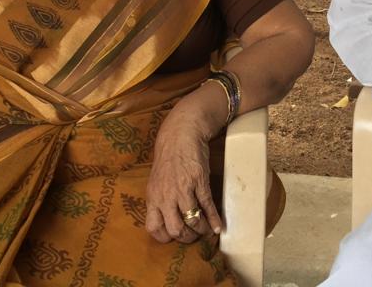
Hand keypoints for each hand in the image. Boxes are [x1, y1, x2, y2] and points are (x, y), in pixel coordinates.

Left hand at [145, 110, 222, 244]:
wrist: (181, 134)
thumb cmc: (169, 157)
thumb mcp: (157, 180)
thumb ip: (160, 198)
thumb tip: (168, 217)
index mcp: (153, 196)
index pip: (153, 228)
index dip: (166, 237)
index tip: (175, 236)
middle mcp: (166, 196)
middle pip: (175, 229)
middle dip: (187, 237)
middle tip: (194, 236)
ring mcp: (183, 189)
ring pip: (192, 220)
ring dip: (202, 229)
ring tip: (206, 230)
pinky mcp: (199, 181)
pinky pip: (207, 206)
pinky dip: (214, 219)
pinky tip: (218, 226)